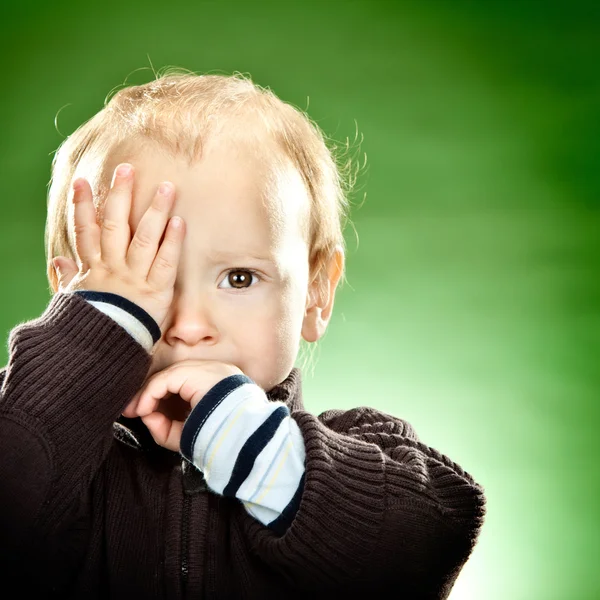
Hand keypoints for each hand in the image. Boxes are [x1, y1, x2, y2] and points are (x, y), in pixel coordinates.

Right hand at [51, 163, 185, 329]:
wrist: (106, 354)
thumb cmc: (94, 326)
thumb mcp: (76, 301)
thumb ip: (68, 279)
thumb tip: (56, 261)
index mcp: (93, 269)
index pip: (84, 231)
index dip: (81, 206)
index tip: (81, 181)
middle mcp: (113, 268)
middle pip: (114, 225)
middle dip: (119, 196)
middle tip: (125, 169)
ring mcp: (135, 278)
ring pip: (143, 238)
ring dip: (153, 210)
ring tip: (165, 186)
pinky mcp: (157, 291)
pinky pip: (165, 262)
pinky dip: (172, 241)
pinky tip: (179, 221)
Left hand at [123, 360, 243, 451]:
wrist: (243, 438)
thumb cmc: (222, 440)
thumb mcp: (190, 435)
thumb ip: (166, 428)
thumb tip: (145, 415)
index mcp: (219, 384)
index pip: (182, 383)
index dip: (159, 396)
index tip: (141, 413)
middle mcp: (214, 371)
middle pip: (173, 377)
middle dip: (149, 394)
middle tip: (129, 411)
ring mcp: (207, 369)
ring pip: (168, 376)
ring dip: (148, 395)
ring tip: (136, 412)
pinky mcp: (197, 372)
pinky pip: (165, 380)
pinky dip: (150, 394)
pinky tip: (143, 409)